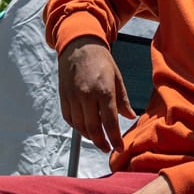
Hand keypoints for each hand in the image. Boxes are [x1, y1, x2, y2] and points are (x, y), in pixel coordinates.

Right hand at [58, 37, 132, 153]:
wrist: (79, 45)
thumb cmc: (101, 60)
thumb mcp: (117, 77)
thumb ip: (123, 99)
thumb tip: (130, 117)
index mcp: (104, 90)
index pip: (110, 122)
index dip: (115, 138)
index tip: (119, 147)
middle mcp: (86, 95)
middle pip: (93, 128)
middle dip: (101, 142)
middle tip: (107, 148)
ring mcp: (73, 96)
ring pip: (79, 126)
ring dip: (89, 136)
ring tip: (98, 139)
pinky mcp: (63, 96)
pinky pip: (69, 118)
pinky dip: (77, 127)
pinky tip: (85, 128)